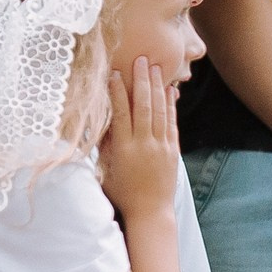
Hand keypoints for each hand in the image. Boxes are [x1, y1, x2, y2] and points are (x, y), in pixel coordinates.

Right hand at [102, 55, 181, 220]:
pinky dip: (170, 105)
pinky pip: (171, 123)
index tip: (114, 73)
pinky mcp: (173, 151)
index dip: (117, 92)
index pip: (120, 114)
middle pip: (142, 106)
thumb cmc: (122, 194)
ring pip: (159, 111)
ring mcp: (161, 147)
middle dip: (141, 80)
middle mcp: (144, 145)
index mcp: (124, 150)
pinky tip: (170, 91)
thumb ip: (104, 146)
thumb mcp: (106, 171)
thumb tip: (98, 122)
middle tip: (141, 59)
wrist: (150, 213)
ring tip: (155, 67)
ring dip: (157, 87)